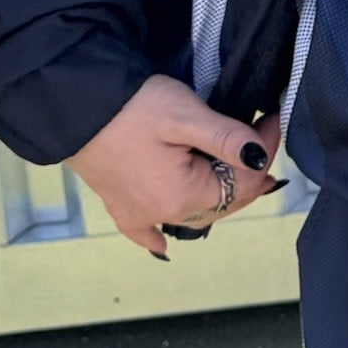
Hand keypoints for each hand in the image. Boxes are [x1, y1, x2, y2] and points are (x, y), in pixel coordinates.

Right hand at [66, 74, 283, 256]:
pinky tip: (164, 240)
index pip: (244, 182)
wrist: (75, 107)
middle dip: (248, 170)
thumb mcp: (186, 115)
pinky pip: (145, 229)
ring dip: (219, 192)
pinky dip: (159, 232)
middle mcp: (162, 214)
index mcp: (182, 197)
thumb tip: (261, 159)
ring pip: (194, 212)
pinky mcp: (119, 205)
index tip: (272, 118)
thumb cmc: (132, 107)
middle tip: (261, 132)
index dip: (265, 149)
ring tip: (236, 165)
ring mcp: (138, 213)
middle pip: (222, 201)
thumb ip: (226, 139)